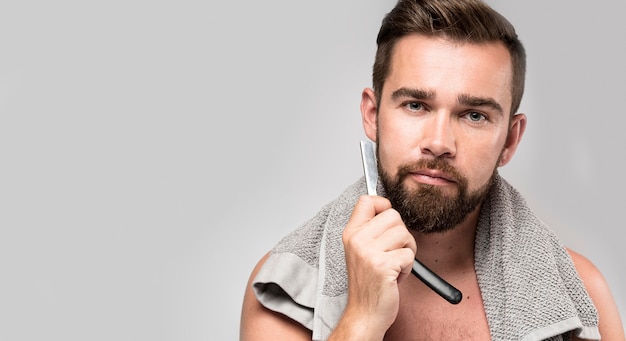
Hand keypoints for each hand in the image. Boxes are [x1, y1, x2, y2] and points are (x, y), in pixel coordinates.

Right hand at [332, 195, 416, 339]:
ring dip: (406, 251)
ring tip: (394, 265)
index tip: (387, 221)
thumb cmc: (368, 283)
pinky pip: (409, 254)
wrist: (365, 313)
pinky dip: (408, 267)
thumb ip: (370, 229)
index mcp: (351, 233)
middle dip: (401, 234)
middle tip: (393, 252)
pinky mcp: (383, 265)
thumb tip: (388, 207)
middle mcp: (357, 240)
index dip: (384, 205)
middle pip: (393, 215)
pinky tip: (395, 276)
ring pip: (405, 234)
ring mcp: (369, 252)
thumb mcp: (360, 250)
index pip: (367, 200)